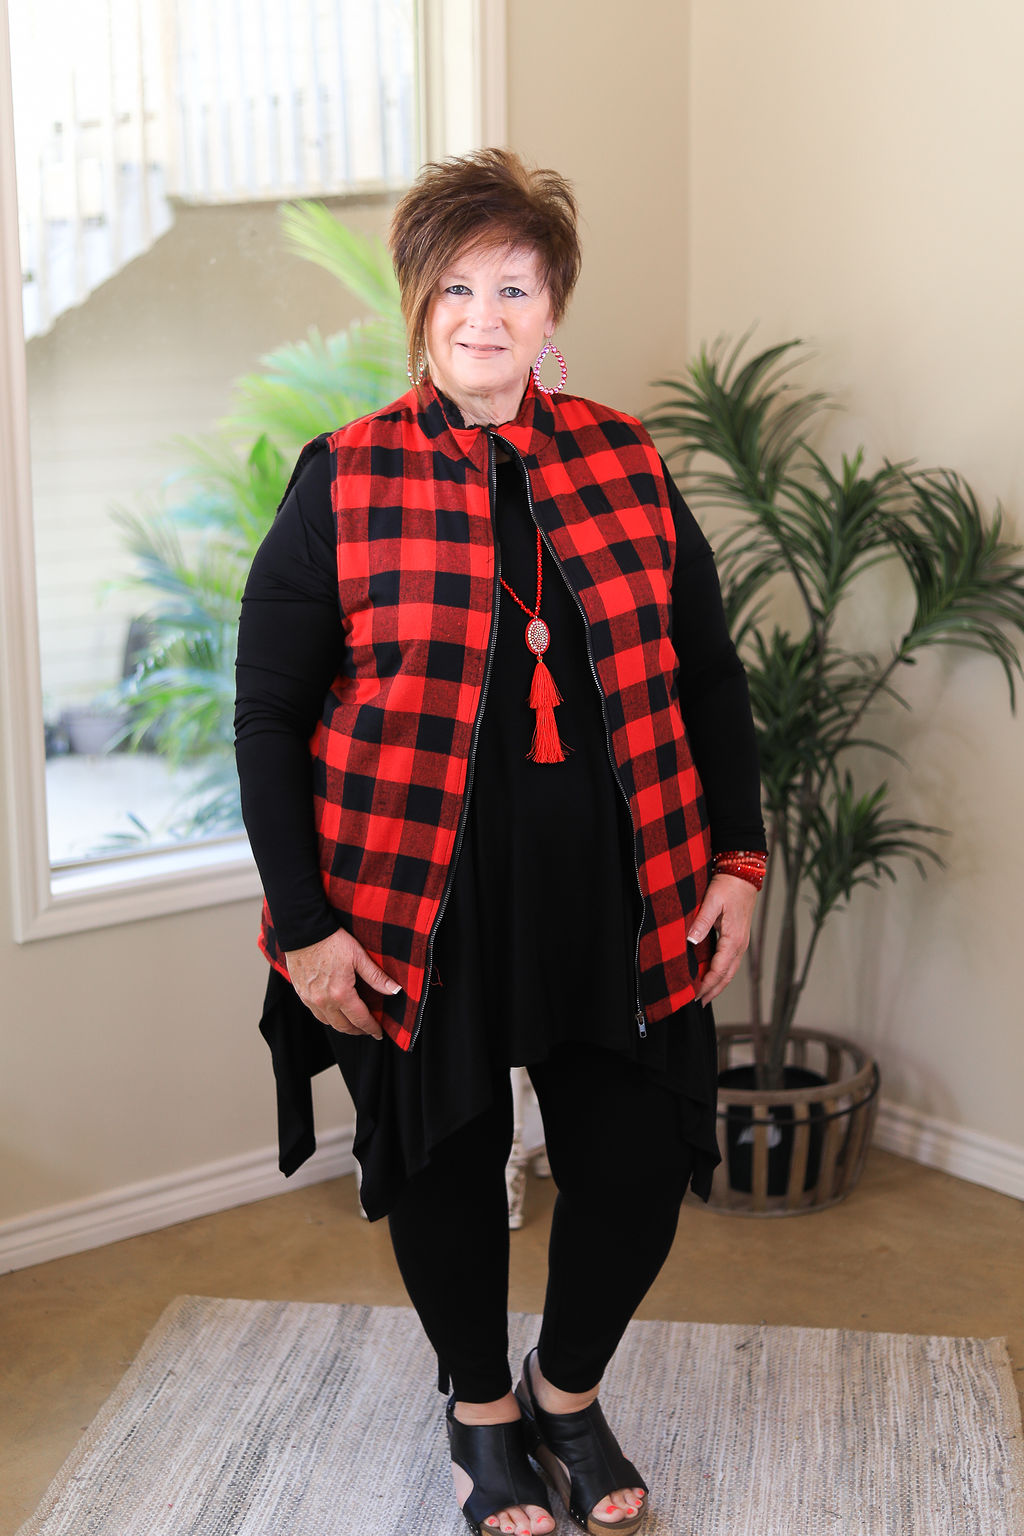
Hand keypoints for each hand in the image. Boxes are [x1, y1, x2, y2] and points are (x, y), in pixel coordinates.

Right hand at [284, 928, 401, 1038]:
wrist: (304, 930)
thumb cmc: (333, 940)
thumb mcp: (359, 956)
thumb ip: (377, 977)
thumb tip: (395, 990)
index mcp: (341, 993)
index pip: (360, 1019)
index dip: (371, 1028)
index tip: (379, 1033)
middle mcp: (324, 1001)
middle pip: (343, 1026)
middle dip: (358, 1030)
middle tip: (367, 1029)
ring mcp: (310, 999)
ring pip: (328, 1022)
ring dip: (342, 1026)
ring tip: (353, 1022)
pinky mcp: (301, 993)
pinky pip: (316, 1013)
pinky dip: (328, 1017)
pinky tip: (335, 1011)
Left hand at [688, 873, 758, 1006]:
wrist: (744, 874)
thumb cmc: (728, 886)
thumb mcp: (712, 901)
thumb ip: (702, 922)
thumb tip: (691, 941)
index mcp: (734, 939)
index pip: (719, 970)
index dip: (706, 984)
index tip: (694, 994)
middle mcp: (740, 944)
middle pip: (727, 975)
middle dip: (713, 991)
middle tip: (698, 1002)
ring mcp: (742, 942)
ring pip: (730, 970)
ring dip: (718, 984)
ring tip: (705, 995)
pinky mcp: (739, 938)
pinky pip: (731, 962)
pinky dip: (722, 973)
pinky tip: (713, 975)